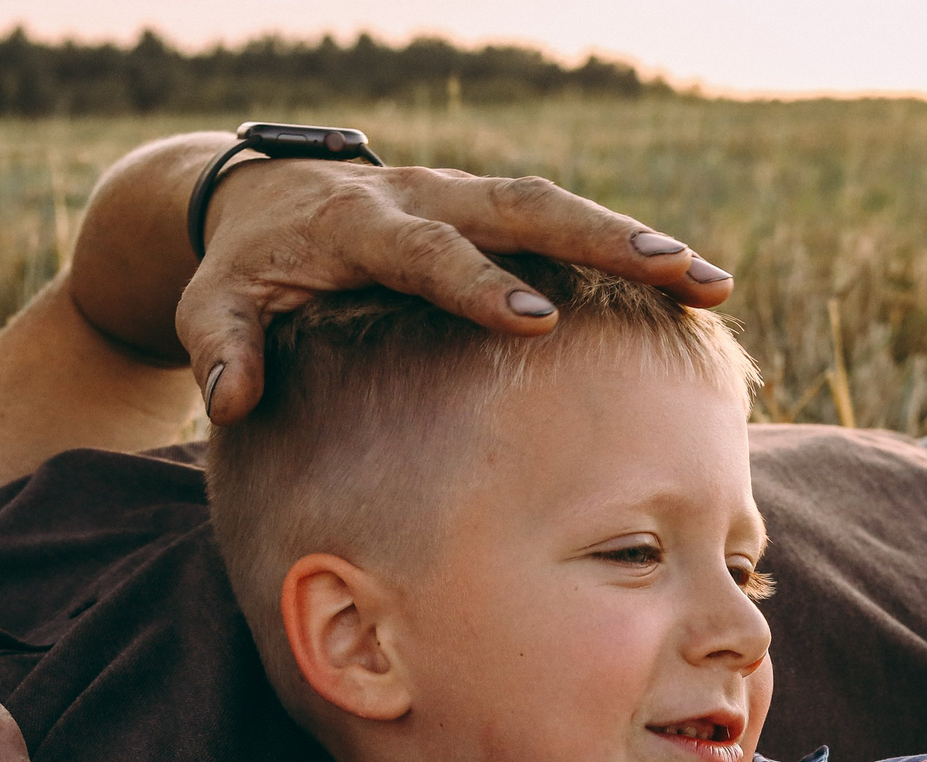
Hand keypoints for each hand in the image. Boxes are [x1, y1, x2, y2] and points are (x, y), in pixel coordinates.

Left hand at [182, 162, 731, 421]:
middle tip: (683, 274)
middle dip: (607, 240)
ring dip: (638, 246)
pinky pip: (562, 228)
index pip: (428, 250)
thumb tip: (231, 400)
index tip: (535, 317)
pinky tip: (688, 294)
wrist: (255, 200)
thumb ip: (222, 347)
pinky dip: (623, 255)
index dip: (479, 282)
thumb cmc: (240, 268)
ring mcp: (463, 199)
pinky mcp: (485, 215)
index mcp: (362, 223)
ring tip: (714, 285)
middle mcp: (427, 196)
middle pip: (528, 208)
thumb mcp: (213, 304)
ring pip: (560, 211)